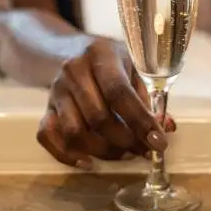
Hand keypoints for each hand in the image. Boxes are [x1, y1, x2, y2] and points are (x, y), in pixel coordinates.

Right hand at [37, 39, 175, 168]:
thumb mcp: (133, 65)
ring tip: (124, 153)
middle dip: (125, 141)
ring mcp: (56, 90)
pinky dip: (67, 155)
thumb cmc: (112, 61)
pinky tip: (89, 161)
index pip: (119, 93)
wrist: (71, 49)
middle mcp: (74, 70)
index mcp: (101, 54)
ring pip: (74, 132)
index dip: (140, 121)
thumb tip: (165, 127)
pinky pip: (48, 137)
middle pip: (98, 117)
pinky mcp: (44, 108)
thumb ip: (148, 95)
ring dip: (103, 151)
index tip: (158, 142)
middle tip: (143, 150)